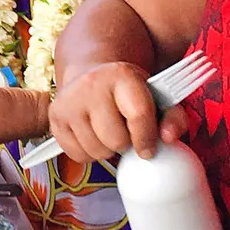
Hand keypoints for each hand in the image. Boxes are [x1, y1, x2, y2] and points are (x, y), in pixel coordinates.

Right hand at [47, 61, 187, 166]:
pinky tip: (93, 136)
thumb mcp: (156, 98)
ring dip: (107, 150)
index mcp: (122, 75)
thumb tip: (169, 138)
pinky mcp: (55, 116)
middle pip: (116, 140)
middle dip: (125, 144)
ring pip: (96, 151)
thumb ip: (173, 118)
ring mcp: (69, 101)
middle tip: (125, 133)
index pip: (139, 116)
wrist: (92, 74)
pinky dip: (89, 153)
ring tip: (109, 133)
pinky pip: (77, 155)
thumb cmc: (128, 93)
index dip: (148, 139)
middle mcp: (91, 84)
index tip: (148, 147)